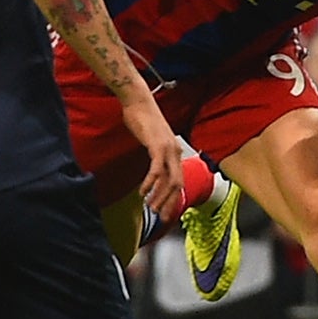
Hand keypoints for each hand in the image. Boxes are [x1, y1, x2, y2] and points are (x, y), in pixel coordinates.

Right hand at [123, 92, 183, 214]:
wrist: (138, 101)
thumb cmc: (142, 119)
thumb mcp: (152, 141)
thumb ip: (155, 155)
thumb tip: (152, 169)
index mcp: (175, 152)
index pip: (179, 182)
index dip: (174, 199)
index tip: (166, 213)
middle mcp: (175, 152)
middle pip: (178, 185)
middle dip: (169, 204)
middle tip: (161, 217)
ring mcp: (168, 149)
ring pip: (169, 181)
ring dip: (159, 197)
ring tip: (150, 207)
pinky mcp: (157, 146)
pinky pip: (157, 170)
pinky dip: (150, 183)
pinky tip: (143, 192)